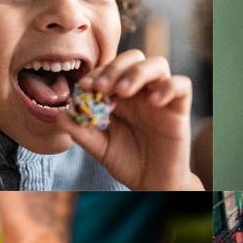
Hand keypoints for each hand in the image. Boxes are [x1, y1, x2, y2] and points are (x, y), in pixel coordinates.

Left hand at [56, 49, 202, 189]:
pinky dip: (169, 87)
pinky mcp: (180, 109)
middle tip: (102, 86)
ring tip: (124, 91)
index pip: (110, 69)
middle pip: (133, 58)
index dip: (97, 72)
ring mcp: (162, 98)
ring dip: (138, 72)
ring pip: (157, 64)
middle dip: (115, 68)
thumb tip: (61, 115)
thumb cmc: (127, 163)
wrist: (152, 184)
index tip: (84, 86)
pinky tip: (154, 102)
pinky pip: (182, 85)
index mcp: (121, 95)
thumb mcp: (99, 148)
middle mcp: (141, 91)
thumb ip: (82, 132)